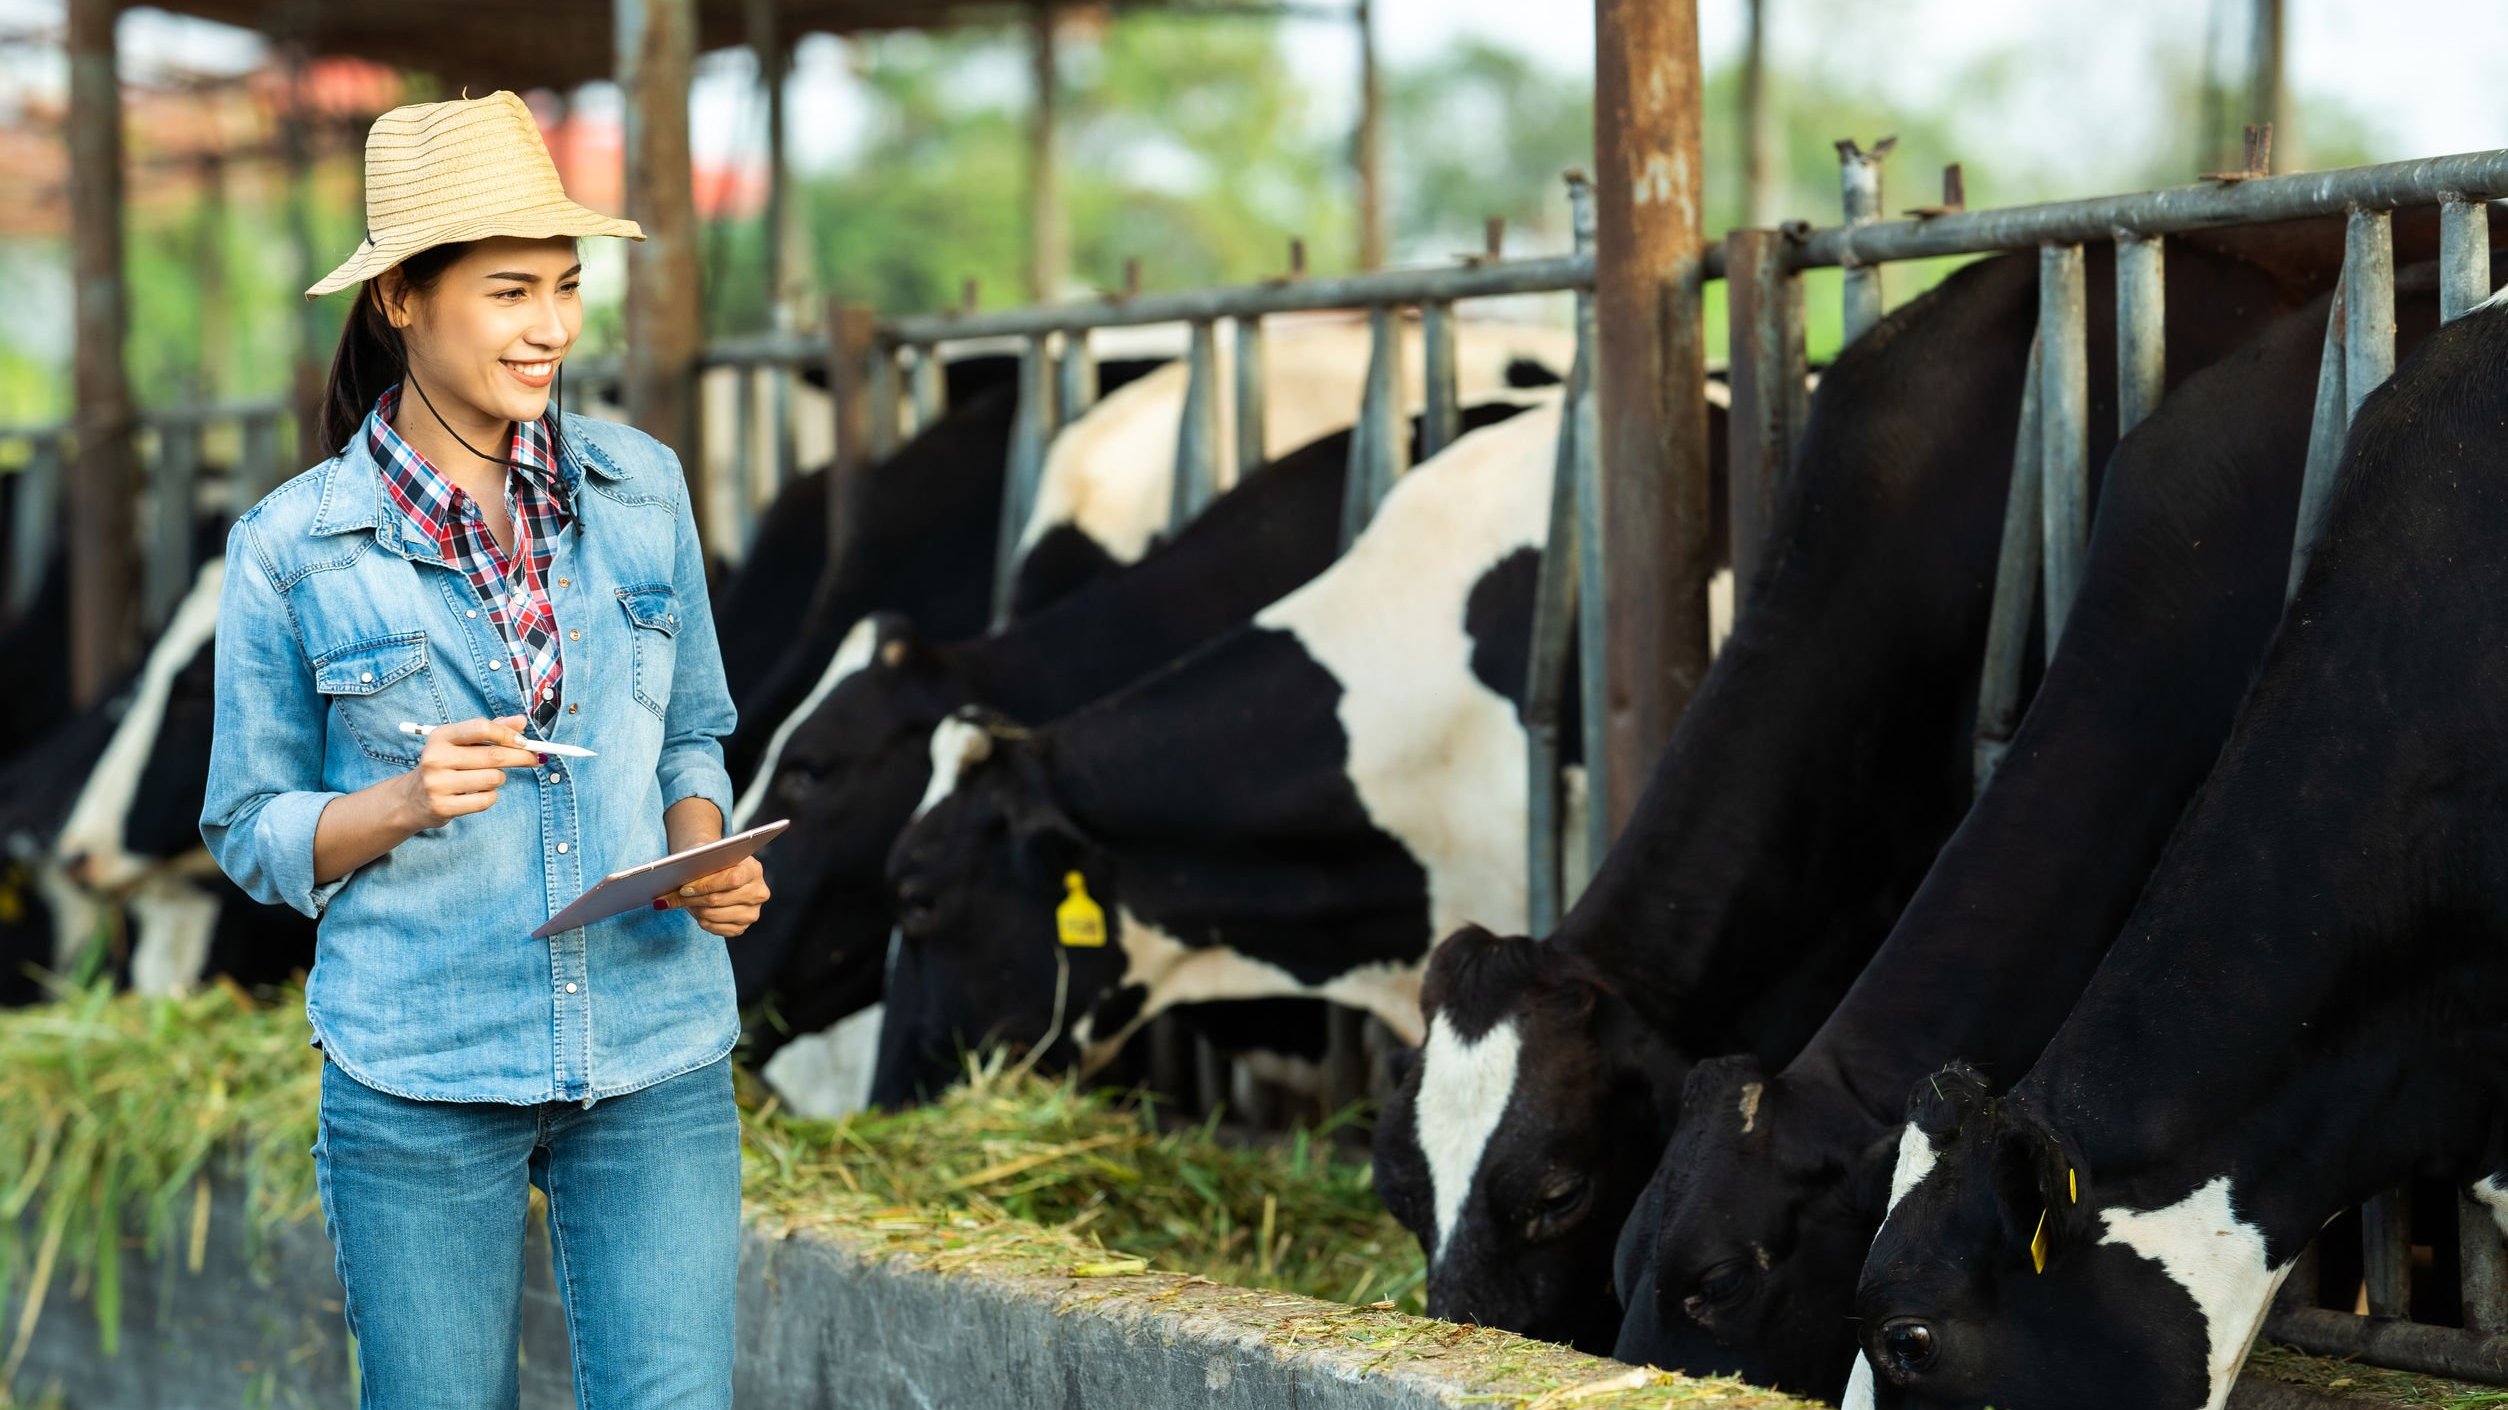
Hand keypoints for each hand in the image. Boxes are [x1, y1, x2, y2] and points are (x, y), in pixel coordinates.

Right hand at [397, 714, 546, 828]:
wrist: (413, 798)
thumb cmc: (446, 764)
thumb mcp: (463, 743)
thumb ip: (493, 730)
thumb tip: (521, 722)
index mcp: (440, 736)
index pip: (481, 728)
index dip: (508, 734)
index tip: (525, 742)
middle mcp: (435, 758)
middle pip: (493, 755)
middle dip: (520, 757)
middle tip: (534, 759)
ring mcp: (437, 784)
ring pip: (493, 779)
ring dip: (500, 778)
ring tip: (489, 778)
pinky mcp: (443, 806)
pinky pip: (486, 800)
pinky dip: (491, 796)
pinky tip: (479, 792)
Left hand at [656, 856, 768, 936]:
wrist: (722, 870)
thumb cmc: (711, 862)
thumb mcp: (705, 858)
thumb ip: (690, 869)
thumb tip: (666, 892)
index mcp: (753, 869)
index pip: (732, 879)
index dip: (706, 885)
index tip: (684, 888)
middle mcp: (759, 892)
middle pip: (720, 899)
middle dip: (694, 899)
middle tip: (676, 897)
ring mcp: (752, 912)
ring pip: (716, 915)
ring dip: (696, 910)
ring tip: (686, 902)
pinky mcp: (743, 926)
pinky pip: (717, 929)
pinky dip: (702, 921)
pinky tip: (697, 912)